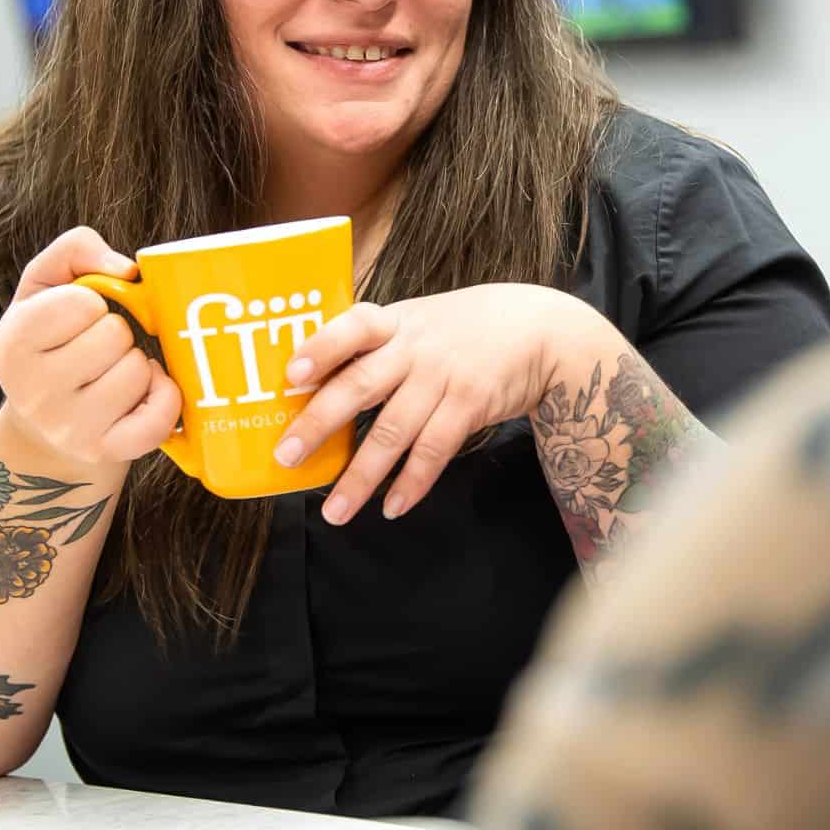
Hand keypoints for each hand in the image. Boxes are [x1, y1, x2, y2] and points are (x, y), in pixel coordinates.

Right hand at [0, 226, 182, 465]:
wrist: (50, 426)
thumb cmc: (55, 341)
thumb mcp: (47, 285)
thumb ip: (76, 250)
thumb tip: (128, 269)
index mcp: (12, 343)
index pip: (82, 303)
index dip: (93, 302)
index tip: (82, 317)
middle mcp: (33, 391)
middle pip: (115, 335)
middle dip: (118, 333)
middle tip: (101, 348)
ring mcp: (69, 428)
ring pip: (138, 370)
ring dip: (139, 363)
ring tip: (115, 371)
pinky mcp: (106, 452)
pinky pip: (158, 416)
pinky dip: (165, 397)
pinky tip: (146, 391)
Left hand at [274, 283, 614, 524]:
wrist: (544, 331)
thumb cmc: (468, 327)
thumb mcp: (422, 318)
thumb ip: (378, 342)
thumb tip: (315, 380)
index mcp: (396, 321)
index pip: (353, 326)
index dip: (321, 348)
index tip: (290, 375)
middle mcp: (416, 347)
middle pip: (359, 387)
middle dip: (318, 424)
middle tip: (286, 457)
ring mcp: (444, 377)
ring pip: (393, 432)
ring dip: (361, 476)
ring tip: (335, 512)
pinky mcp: (470, 405)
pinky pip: (434, 451)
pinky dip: (412, 482)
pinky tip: (392, 507)